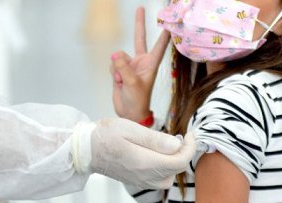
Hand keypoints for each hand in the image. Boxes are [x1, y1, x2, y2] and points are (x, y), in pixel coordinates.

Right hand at [88, 118, 195, 188]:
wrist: (84, 151)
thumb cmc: (105, 135)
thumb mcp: (129, 129)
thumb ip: (155, 139)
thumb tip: (177, 144)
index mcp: (145, 163)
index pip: (180, 161)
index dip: (190, 147)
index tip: (188, 134)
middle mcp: (145, 176)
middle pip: (176, 171)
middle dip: (182, 154)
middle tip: (177, 137)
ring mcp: (140, 181)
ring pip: (168, 178)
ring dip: (173, 163)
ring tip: (166, 146)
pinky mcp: (136, 181)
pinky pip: (157, 180)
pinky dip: (163, 169)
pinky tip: (155, 154)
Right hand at [110, 7, 170, 121]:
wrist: (129, 113)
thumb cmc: (138, 101)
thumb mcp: (133, 83)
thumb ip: (124, 67)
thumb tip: (114, 54)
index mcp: (150, 64)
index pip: (159, 46)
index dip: (163, 34)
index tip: (168, 22)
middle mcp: (141, 62)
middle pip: (139, 38)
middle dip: (139, 24)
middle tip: (141, 8)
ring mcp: (129, 66)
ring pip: (119, 57)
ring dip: (117, 68)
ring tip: (122, 81)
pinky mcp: (119, 71)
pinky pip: (112, 65)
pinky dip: (112, 73)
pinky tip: (117, 82)